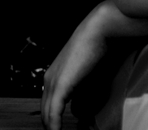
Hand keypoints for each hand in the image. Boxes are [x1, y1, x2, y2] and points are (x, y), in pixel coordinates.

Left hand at [41, 0, 147, 129]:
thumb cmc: (101, 45)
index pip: (49, 105)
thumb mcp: (91, 72)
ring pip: (47, 116)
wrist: (102, 28)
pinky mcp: (59, 85)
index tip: (69, 128)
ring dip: (54, 129)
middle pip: (45, 113)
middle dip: (53, 126)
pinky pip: (53, 114)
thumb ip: (86, 89)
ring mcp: (53, 82)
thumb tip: (87, 109)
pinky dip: (55, 127)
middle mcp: (50, 79)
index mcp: (55, 75)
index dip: (55, 120)